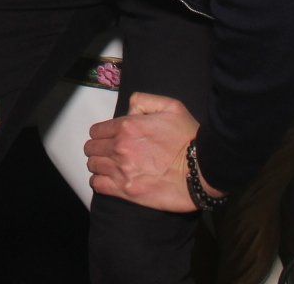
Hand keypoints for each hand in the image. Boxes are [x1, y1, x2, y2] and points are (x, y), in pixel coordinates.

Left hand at [85, 92, 218, 212]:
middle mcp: (119, 147)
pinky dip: (99, 182)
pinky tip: (107, 180)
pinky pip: (98, 185)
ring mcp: (121, 170)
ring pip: (93, 166)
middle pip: (91, 149)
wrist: (201, 171)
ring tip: (108, 167)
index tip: (108, 138)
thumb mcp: (171, 107)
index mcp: (127, 126)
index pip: (96, 131)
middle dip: (98, 149)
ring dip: (98, 165)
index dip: (101, 134)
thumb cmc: (188, 137)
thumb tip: (129, 109)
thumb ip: (144, 101)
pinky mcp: (127, 191)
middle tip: (108, 152)